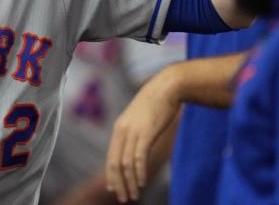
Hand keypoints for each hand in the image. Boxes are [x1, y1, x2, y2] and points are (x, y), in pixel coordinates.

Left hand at [104, 70, 181, 202]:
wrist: (168, 86)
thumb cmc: (158, 102)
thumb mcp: (142, 118)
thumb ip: (137, 132)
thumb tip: (139, 145)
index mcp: (120, 128)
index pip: (111, 157)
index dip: (111, 175)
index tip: (113, 188)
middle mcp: (122, 130)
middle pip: (114, 163)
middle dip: (118, 183)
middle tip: (123, 198)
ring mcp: (132, 131)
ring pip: (125, 164)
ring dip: (129, 182)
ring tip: (134, 195)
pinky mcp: (145, 132)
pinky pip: (138, 157)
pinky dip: (139, 172)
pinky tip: (142, 182)